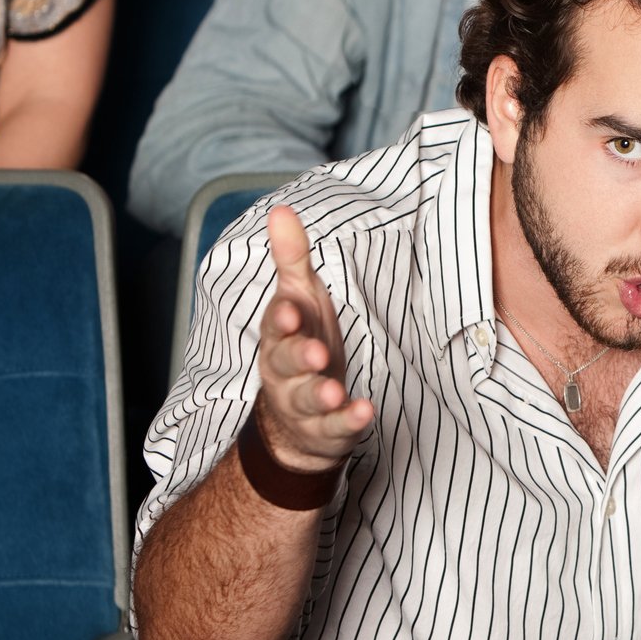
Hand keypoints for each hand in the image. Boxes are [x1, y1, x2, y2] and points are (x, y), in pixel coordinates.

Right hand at [254, 205, 373, 472]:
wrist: (293, 419)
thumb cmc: (302, 344)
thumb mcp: (298, 300)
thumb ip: (292, 260)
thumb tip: (281, 211)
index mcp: (280, 337)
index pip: (276, 326)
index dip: (282, 319)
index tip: (291, 310)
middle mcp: (285, 371)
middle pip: (286, 364)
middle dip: (299, 357)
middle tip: (317, 353)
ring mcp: (305, 403)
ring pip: (307, 400)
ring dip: (321, 394)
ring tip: (335, 390)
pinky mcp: (326, 429)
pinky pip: (335, 427)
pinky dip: (348, 420)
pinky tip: (364, 411)